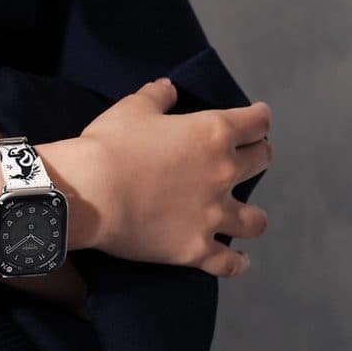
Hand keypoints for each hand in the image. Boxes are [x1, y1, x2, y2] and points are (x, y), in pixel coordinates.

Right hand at [41, 78, 271, 277]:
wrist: (89, 193)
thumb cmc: (108, 145)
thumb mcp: (131, 109)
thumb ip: (156, 96)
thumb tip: (169, 88)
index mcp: (213, 133)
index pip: (257, 122)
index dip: (257, 119)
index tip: (254, 120)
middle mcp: (223, 173)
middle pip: (262, 162)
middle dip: (257, 156)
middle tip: (244, 159)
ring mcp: (213, 216)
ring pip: (256, 220)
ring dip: (253, 215)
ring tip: (244, 216)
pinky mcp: (196, 249)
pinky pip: (229, 262)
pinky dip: (236, 262)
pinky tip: (237, 260)